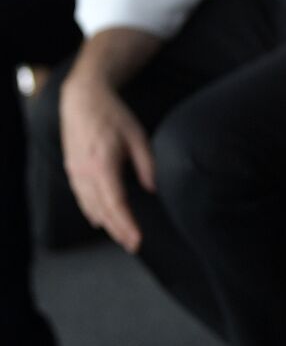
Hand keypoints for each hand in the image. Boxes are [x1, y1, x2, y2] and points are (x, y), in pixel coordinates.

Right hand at [58, 75, 153, 252]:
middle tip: (134, 245)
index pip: (115, 203)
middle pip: (102, 210)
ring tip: (122, 237)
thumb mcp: (137, 136)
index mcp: (103, 164)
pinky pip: (82, 198)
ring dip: (106, 224)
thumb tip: (153, 188)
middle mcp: (85, 173)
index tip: (137, 239)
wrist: (82, 100)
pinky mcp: (72, 170)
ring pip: (90, 206)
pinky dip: (92, 211)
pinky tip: (101, 221)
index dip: (126, 224)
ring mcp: (75, 172)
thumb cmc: (113, 116)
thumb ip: (146, 163)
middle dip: (118, 230)